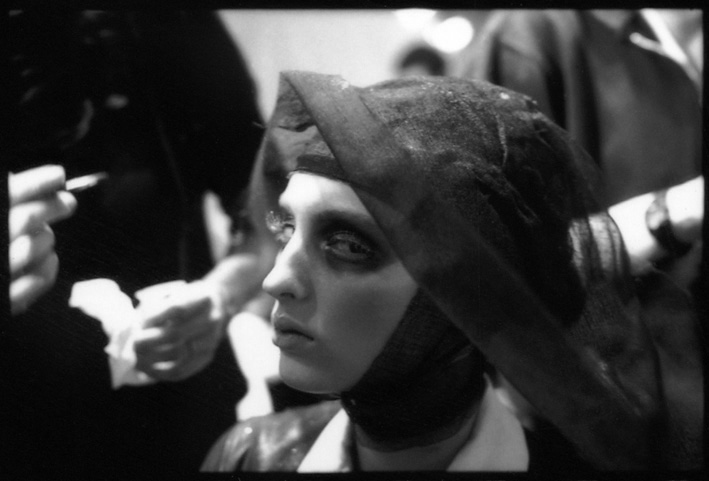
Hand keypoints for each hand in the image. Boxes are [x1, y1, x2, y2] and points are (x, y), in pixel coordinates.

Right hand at [9, 165, 76, 314]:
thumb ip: (9, 202)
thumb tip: (30, 185)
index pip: (11, 193)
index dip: (37, 182)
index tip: (59, 175)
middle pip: (27, 218)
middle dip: (52, 206)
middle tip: (68, 202)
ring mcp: (0, 272)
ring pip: (36, 246)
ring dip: (47, 238)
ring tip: (46, 235)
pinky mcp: (7, 299)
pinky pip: (38, 279)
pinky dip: (48, 267)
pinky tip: (50, 260)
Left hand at [133, 281, 225, 381]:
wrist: (220, 306)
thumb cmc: (189, 299)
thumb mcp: (178, 293)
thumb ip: (158, 307)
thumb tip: (134, 328)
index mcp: (204, 298)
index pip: (176, 309)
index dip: (154, 317)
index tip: (138, 323)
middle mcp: (211, 319)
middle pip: (176, 334)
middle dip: (149, 342)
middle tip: (133, 345)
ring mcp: (211, 340)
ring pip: (178, 355)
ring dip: (152, 361)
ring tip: (136, 361)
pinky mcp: (207, 356)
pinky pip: (183, 370)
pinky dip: (163, 373)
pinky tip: (148, 372)